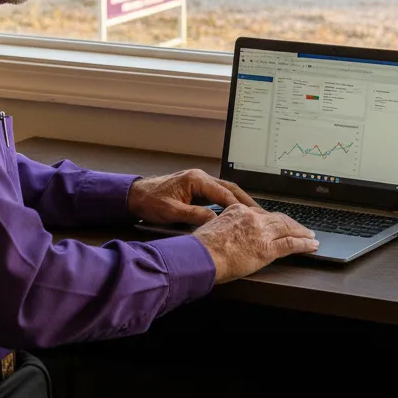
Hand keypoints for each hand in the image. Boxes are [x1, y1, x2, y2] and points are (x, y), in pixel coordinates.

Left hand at [127, 169, 258, 225]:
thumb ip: (195, 215)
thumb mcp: (172, 212)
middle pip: (229, 188)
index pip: (224, 193)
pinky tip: (235, 212)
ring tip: (253, 214)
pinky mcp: (196, 188)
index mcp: (196, 179)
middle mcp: (200, 177)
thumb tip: (216, 221)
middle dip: (246, 200)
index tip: (253, 216)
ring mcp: (199, 181)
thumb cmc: (151, 201)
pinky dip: (228, 202)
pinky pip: (217, 193)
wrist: (136, 195)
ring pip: (225, 190)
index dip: (239, 206)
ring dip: (239, 201)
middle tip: (261, 213)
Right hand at [193, 204, 319, 282]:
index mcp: (238, 210)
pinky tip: (312, 245)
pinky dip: (304, 244)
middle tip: (301, 228)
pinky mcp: (267, 249)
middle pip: (277, 218)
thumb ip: (226, 225)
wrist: (201, 255)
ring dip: (302, 232)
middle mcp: (252, 217)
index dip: (273, 219)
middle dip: (291, 224)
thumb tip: (229, 233)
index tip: (278, 222)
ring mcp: (261, 232)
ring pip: (288, 229)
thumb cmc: (202, 246)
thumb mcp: (213, 226)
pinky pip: (291, 244)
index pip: (261, 213)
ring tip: (311, 236)